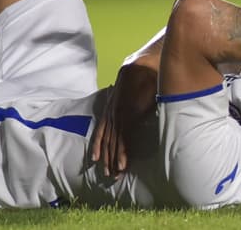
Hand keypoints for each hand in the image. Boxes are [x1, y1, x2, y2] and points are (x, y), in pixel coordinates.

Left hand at [89, 61, 156, 177]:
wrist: (144, 65)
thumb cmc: (142, 75)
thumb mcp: (132, 89)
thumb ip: (131, 99)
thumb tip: (136, 103)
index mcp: (111, 107)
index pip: (102, 131)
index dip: (98, 146)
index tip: (96, 160)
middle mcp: (112, 113)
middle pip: (106, 141)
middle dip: (106, 159)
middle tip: (107, 175)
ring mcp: (119, 116)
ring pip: (113, 143)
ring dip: (114, 161)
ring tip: (114, 175)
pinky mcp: (129, 118)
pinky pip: (124, 140)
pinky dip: (123, 154)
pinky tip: (123, 165)